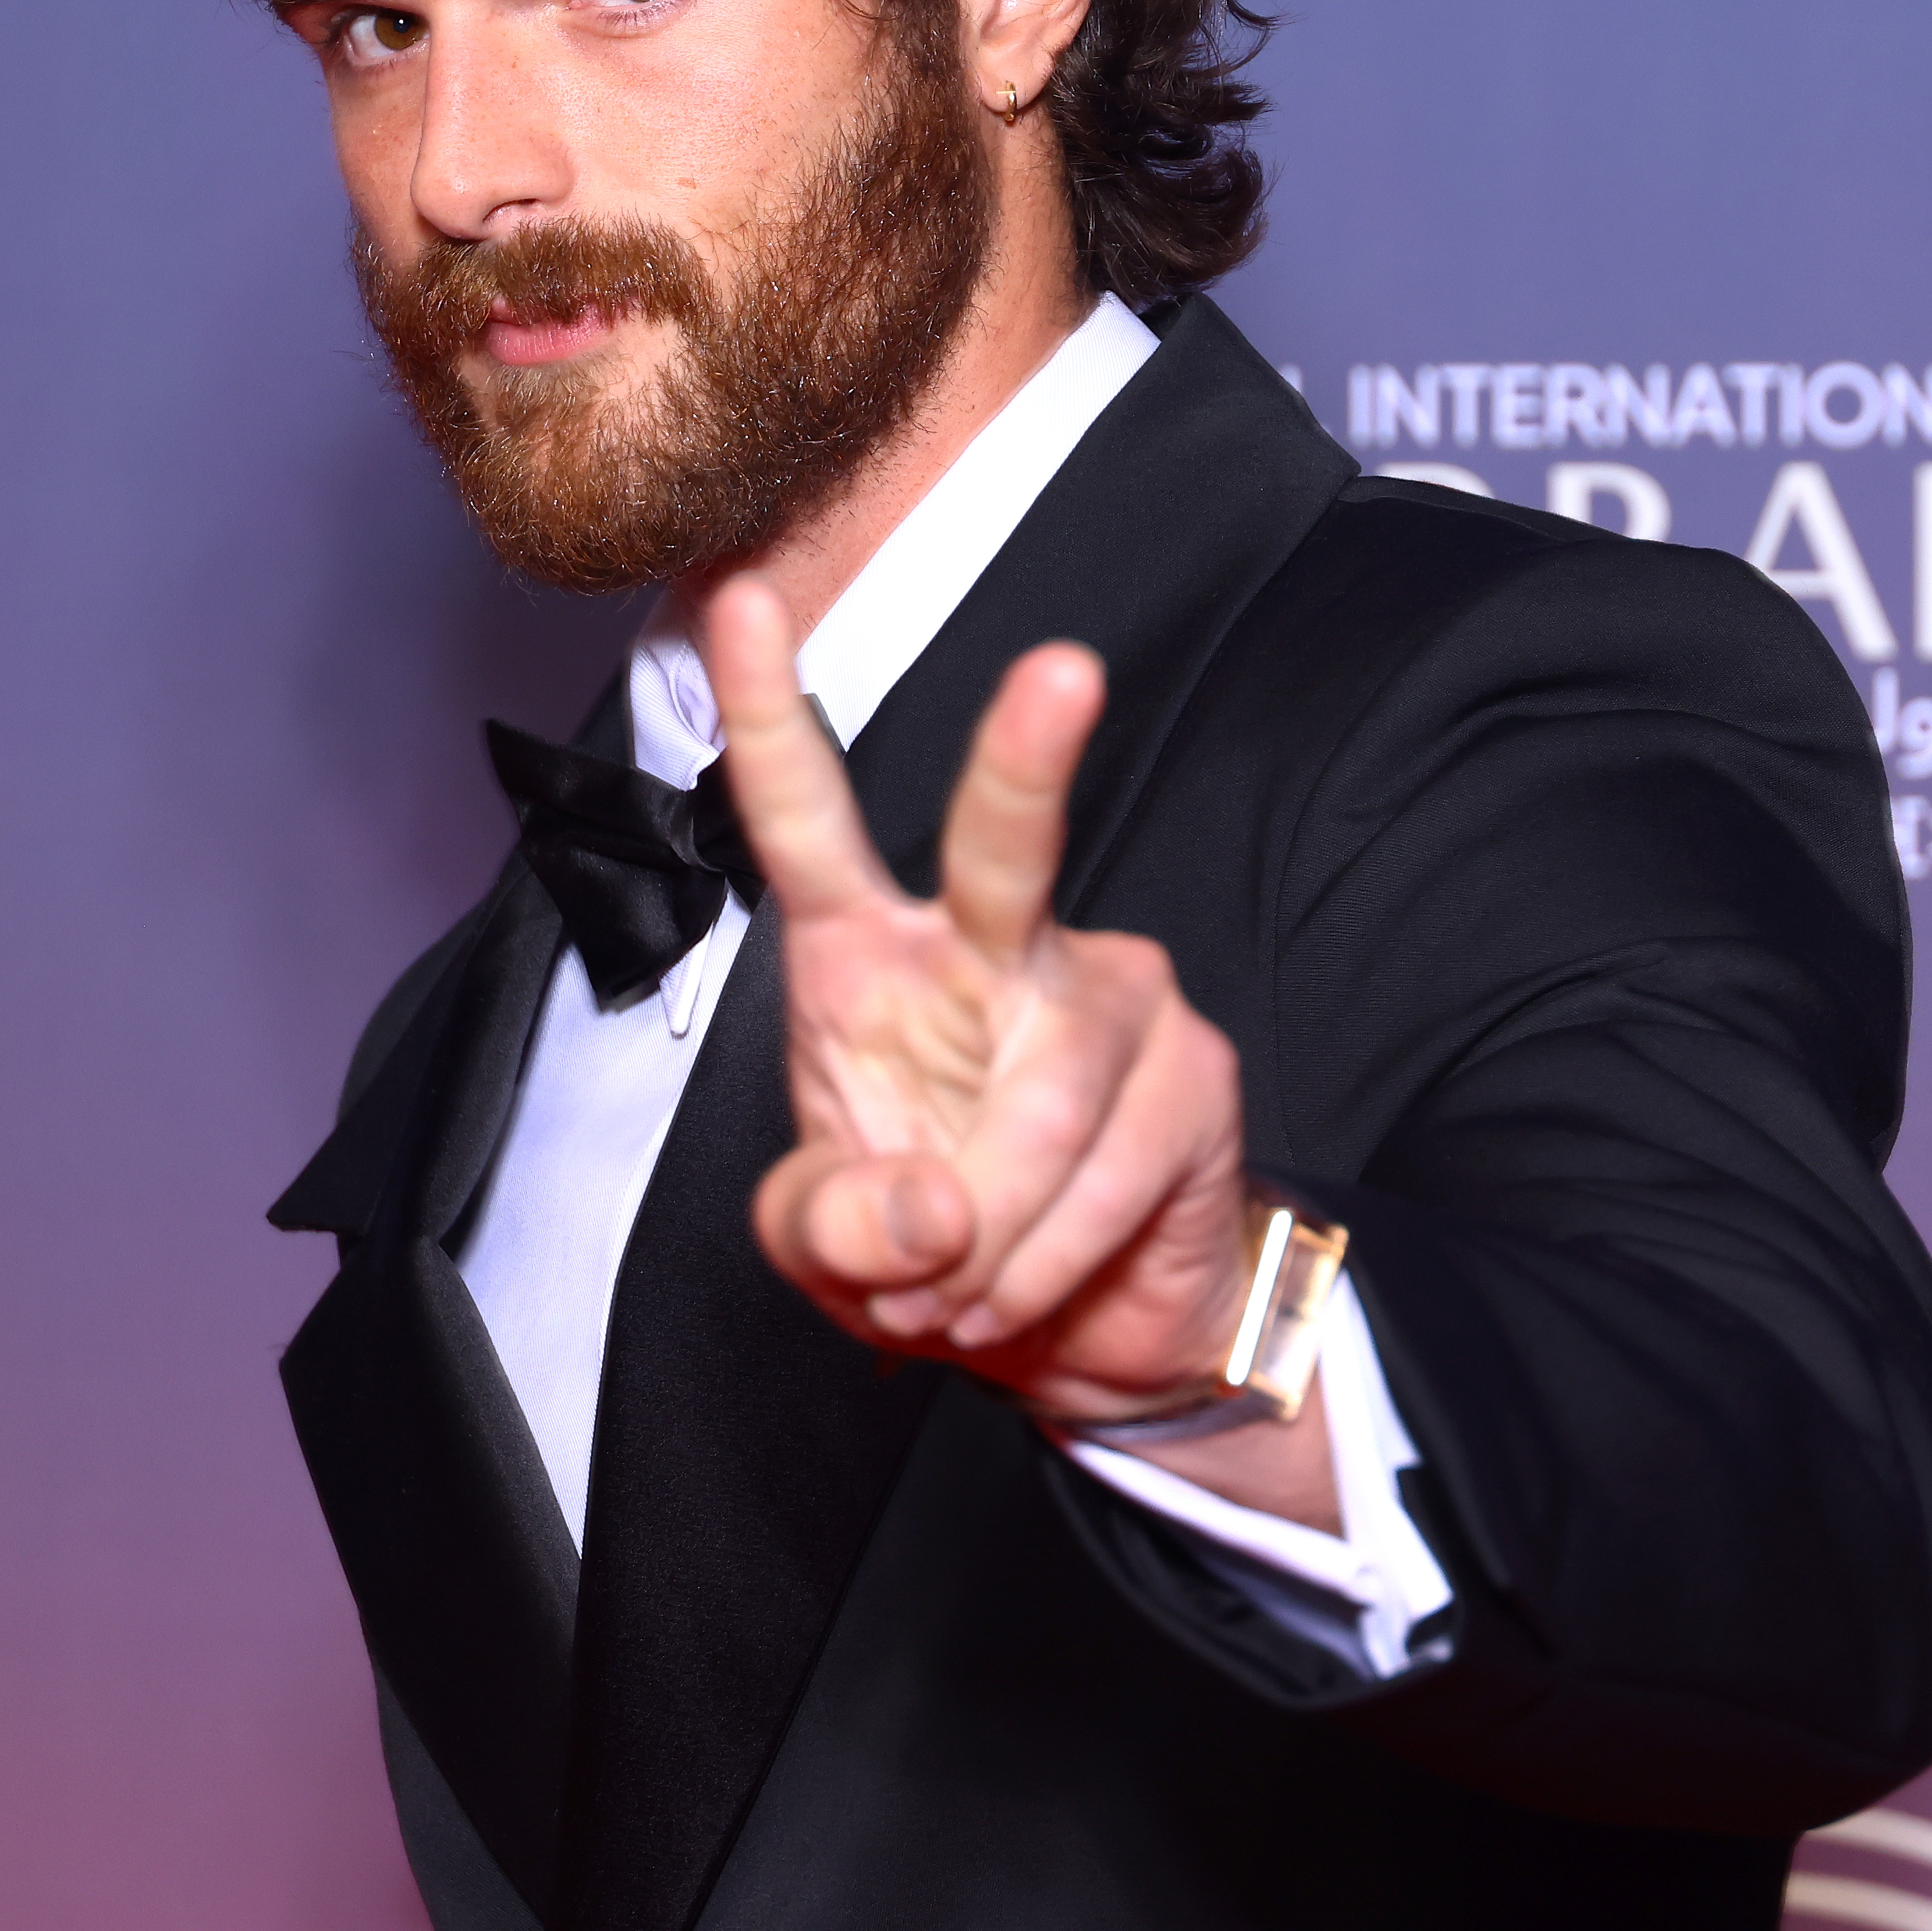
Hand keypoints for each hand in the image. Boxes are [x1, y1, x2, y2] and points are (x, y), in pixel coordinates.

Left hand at [704, 576, 1339, 1525]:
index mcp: (871, 954)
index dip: (764, 712)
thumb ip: (825, 1225)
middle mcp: (995, 942)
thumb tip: (930, 1206)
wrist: (1078, 1331)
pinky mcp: (1193, 1071)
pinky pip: (1106, 1177)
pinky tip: (1026, 1286)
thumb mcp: (825, 1249)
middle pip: (1005, 840)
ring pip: (1042, 1108)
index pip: (806, 819)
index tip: (738, 599)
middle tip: (1063, 672)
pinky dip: (1042, 1266)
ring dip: (986, 1240)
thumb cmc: (934, 1250)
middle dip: (1029, 755)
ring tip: (960, 1291)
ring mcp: (1108, 995)